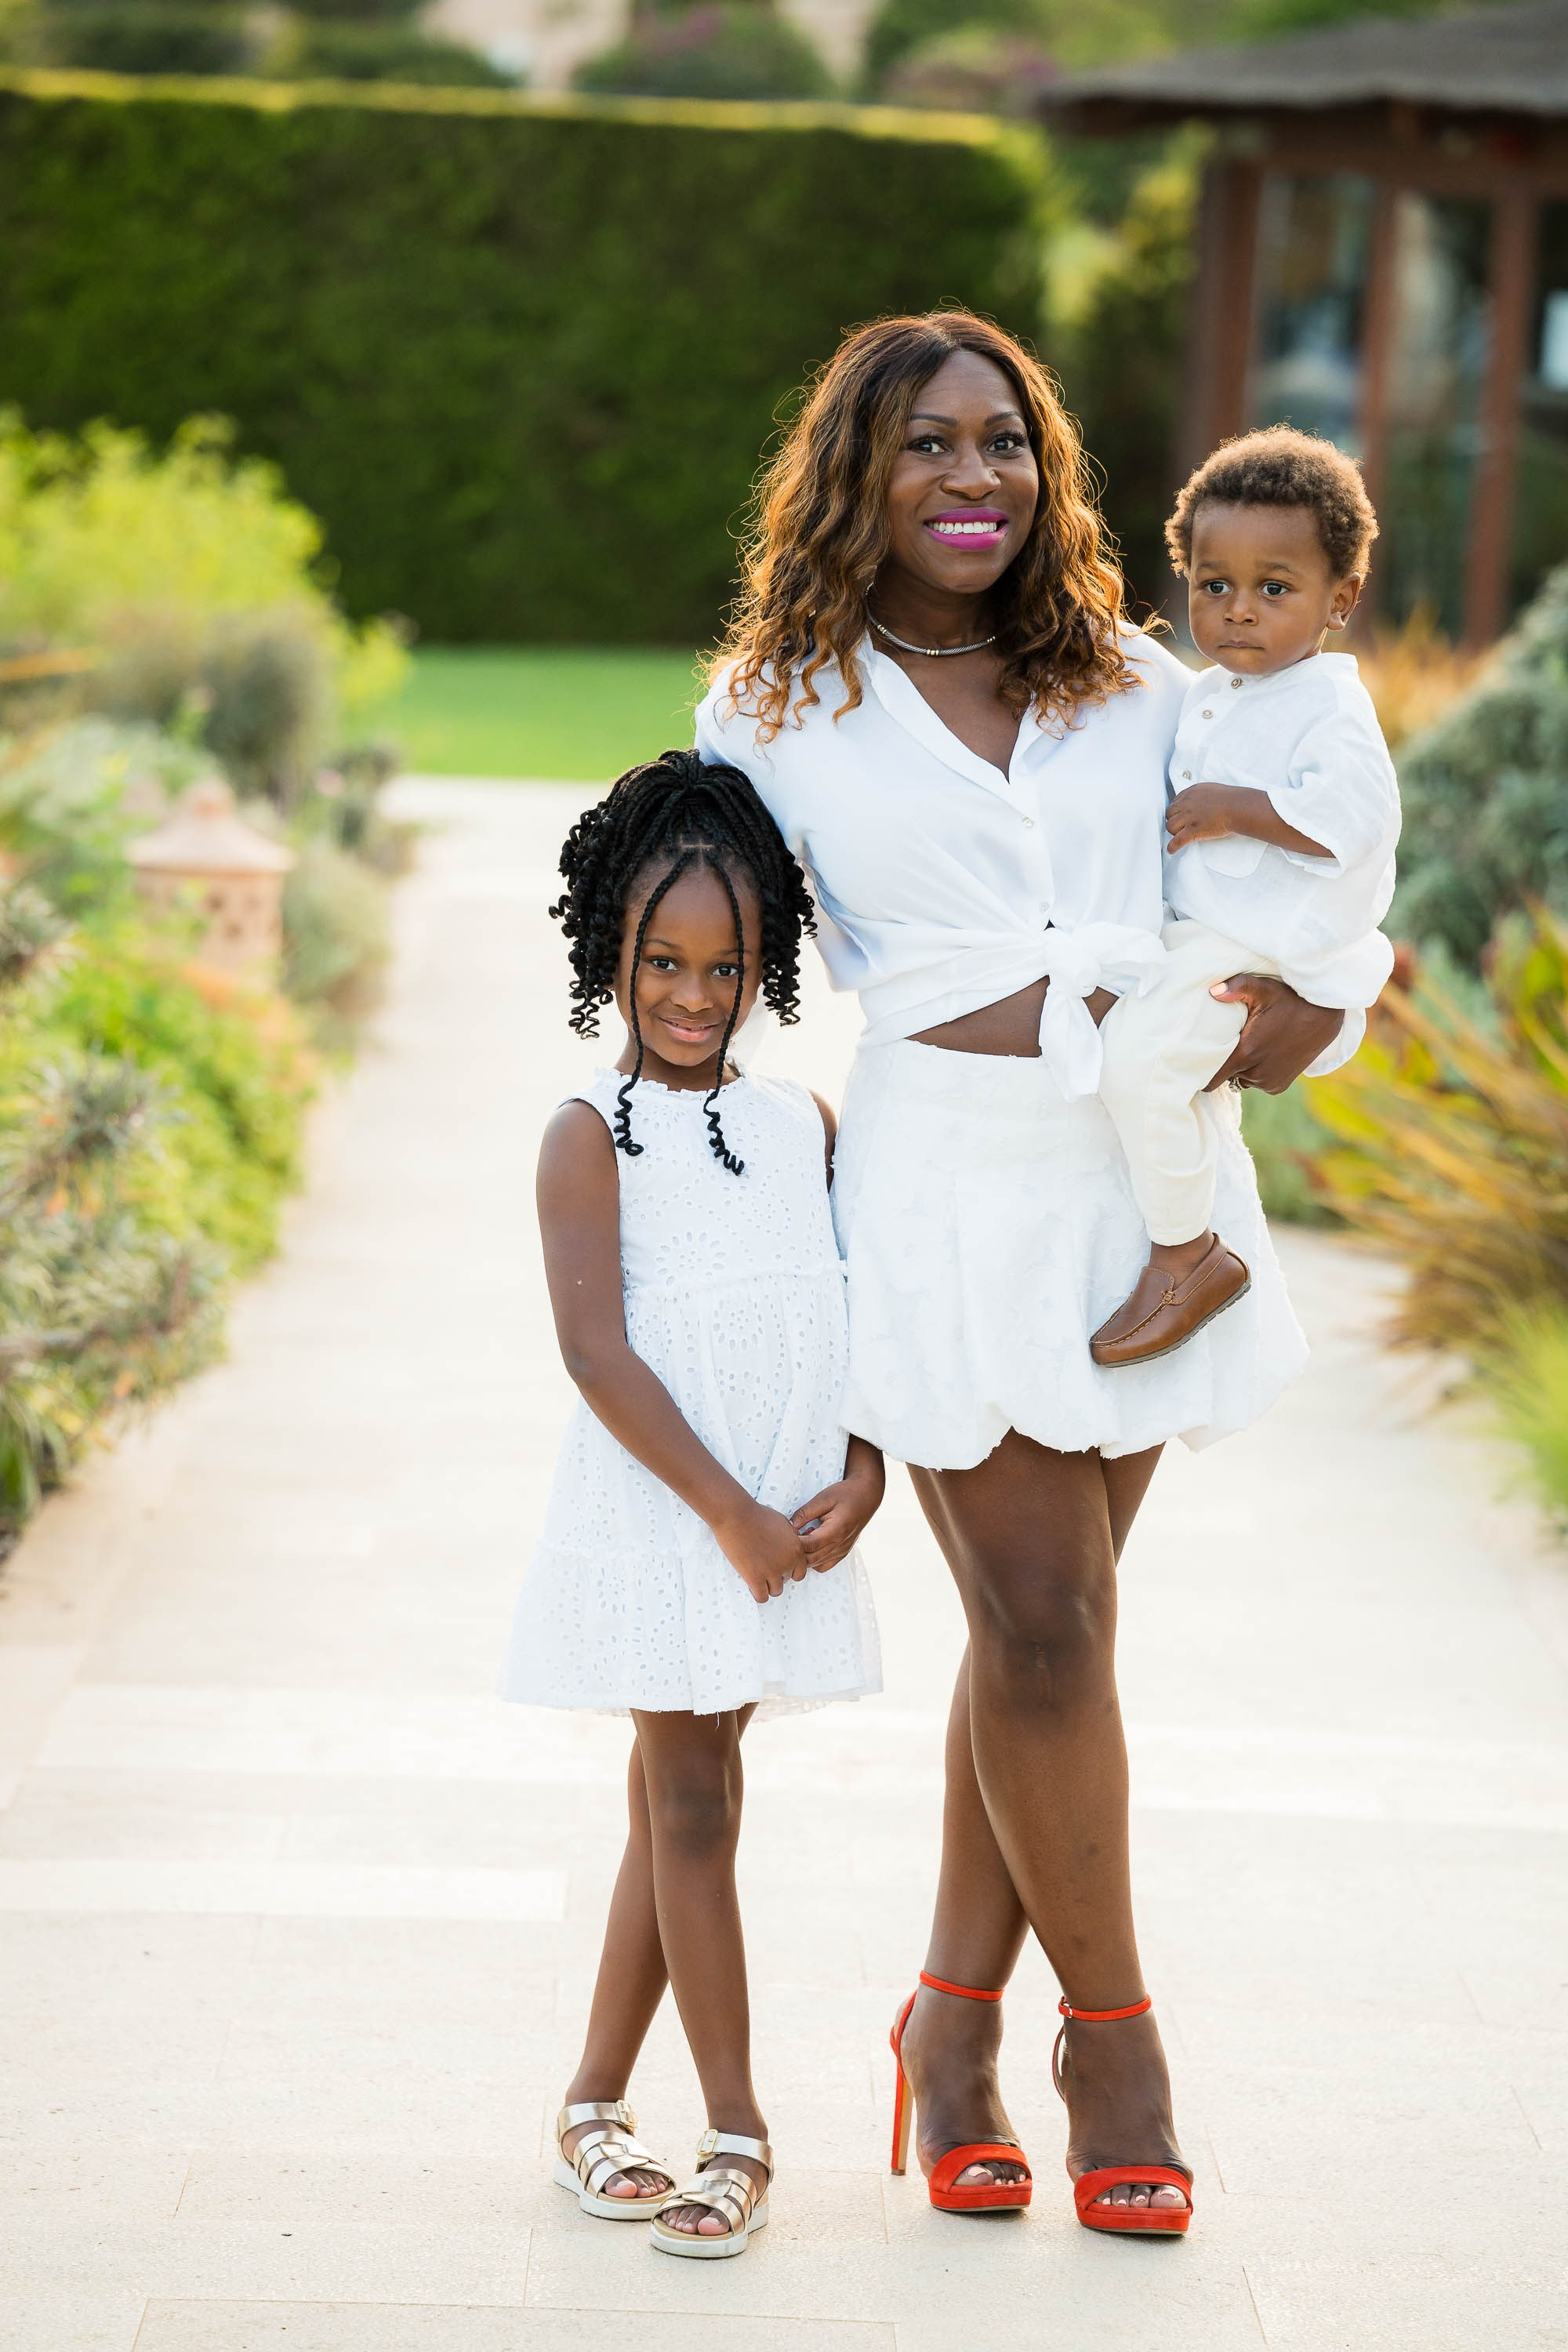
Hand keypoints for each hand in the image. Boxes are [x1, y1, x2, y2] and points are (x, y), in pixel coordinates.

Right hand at [713, 1500, 808, 1602]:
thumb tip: (792, 1545)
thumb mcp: (783, 1523)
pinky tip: (751, 1584)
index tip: (778, 1565)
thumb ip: (791, 1538)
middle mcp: (787, 1562)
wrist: (737, 1516)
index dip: (788, 1570)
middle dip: (776, 1574)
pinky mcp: (755, 1577)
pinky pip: (762, 1597)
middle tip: (762, 1565)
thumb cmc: (756, 1515)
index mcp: (796, 1549)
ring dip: (767, 1585)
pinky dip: (757, 1593)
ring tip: (756, 1574)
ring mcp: (772, 1571)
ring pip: (775, 1591)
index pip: (800, 1572)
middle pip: (786, 1580)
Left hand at [790, 1444, 884, 1570]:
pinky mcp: (842, 1553)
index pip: (808, 1546)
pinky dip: (813, 1559)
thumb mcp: (824, 1498)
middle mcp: (840, 1545)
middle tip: (784, 1539)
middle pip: (810, 1559)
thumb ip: (805, 1513)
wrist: (867, 1496)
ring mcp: (842, 1551)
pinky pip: (823, 1564)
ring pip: (815, 1564)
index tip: (782, 1534)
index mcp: (836, 1531)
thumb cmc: (846, 1494)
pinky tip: (809, 1545)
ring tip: (797, 1540)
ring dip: (803, 1556)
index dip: (793, 1543)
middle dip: (795, 1552)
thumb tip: (789, 1526)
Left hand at [1165, 782, 1248, 850]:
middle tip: (1179, 825)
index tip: (1179, 815)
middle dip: (1173, 820)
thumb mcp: (1211, 790)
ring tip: (1178, 836)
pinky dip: (1172, 846)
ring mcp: (1189, 817)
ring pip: (1170, 826)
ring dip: (1173, 832)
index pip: (1175, 802)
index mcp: (1191, 793)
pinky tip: (1171, 850)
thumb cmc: (1230, 800)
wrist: (1236, 807)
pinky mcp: (1193, 830)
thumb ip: (1202, 796)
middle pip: (1169, 813)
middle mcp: (1187, 804)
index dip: (1176, 810)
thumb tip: (1201, 803)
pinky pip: (1177, 840)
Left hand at [1205, 973, 1343, 1093]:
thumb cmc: (1290, 1000)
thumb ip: (1238, 987)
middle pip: (1226, 1076)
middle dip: (1225, 1063)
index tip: (1198, 1060)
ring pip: (1240, 1079)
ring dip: (1241, 1068)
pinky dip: (1256, 1073)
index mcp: (1247, 1053)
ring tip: (1250, 1046)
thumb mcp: (1265, 988)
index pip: (1211, 1078)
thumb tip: (1212, 990)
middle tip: (1231, 1042)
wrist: (1324, 1017)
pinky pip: (1256, 1083)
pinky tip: (1263, 1054)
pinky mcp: (1278, 1086)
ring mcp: (1269, 1082)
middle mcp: (1257, 1073)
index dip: (1203, 1071)